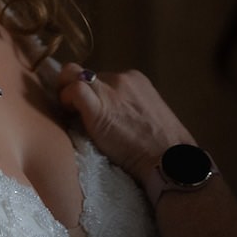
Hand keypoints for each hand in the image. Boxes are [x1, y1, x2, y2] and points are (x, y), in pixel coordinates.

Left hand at [56, 63, 195, 187]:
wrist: (170, 162)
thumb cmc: (163, 149)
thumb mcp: (148, 116)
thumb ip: (129, 107)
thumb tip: (113, 115)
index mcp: (136, 79)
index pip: (100, 76)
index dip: (90, 91)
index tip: (89, 109)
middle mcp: (122, 78)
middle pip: (85, 76)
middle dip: (78, 91)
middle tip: (75, 112)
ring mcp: (111, 90)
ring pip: (72, 74)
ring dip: (65, 91)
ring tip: (70, 113)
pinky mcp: (99, 106)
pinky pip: (73, 89)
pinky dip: (66, 99)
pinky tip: (70, 114)